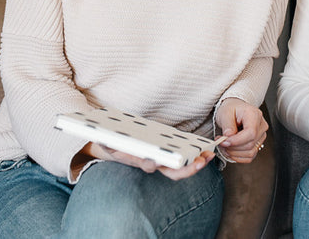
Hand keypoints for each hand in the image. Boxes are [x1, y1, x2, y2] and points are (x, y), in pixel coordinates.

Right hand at [85, 142, 213, 180]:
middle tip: (199, 162)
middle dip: (187, 169)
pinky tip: (208, 149)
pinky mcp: (170, 154)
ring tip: (209, 155)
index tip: (158, 161)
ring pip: (182, 168)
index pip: (148, 165)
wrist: (117, 148)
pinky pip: (186, 159)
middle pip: (172, 172)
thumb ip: (104, 140)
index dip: (153, 164)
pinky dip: (197, 155)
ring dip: (196, 164)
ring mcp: (163, 162)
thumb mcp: (106, 142)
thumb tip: (99, 136)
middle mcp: (154, 164)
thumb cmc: (113, 144)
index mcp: (139, 160)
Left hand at [215, 98, 268, 163]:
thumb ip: (227, 124)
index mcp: (254, 115)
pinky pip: (250, 156)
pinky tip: (230, 150)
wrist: (235, 109)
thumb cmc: (231, 109)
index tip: (224, 141)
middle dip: (232, 147)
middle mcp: (261, 126)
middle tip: (220, 142)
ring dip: (234, 153)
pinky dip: (238, 157)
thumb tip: (229, 136)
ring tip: (224, 146)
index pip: (251, 133)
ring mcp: (261, 136)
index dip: (237, 141)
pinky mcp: (257, 144)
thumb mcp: (225, 112)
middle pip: (250, 144)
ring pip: (250, 152)